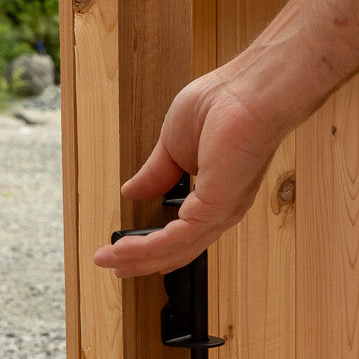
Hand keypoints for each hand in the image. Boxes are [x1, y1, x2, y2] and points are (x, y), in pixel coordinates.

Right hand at [93, 70, 281, 276]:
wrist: (248, 93)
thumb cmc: (224, 104)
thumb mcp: (173, 144)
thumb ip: (155, 174)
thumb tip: (132, 192)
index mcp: (216, 195)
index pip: (184, 234)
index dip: (155, 247)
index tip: (126, 252)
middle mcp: (222, 209)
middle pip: (178, 250)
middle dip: (141, 261)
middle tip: (112, 265)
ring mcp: (221, 212)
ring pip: (174, 250)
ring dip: (138, 259)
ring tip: (110, 260)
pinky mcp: (215, 209)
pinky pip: (175, 239)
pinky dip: (147, 248)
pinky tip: (126, 249)